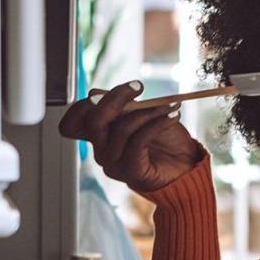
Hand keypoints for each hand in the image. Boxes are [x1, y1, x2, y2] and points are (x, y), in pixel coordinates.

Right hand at [57, 81, 205, 193]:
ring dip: (148, 111)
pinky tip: (172, 116)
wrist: (186, 165)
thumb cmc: (164, 140)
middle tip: (138, 87)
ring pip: (121, 129)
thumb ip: (120, 105)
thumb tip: (95, 93)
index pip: (74, 121)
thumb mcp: (141, 114)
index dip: (90, 102)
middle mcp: (101, 151)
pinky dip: (157, 124)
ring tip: (170, 106)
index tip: (127, 87)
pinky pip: (138, 141)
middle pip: (93, 121)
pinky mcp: (131, 172)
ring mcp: (114, 163)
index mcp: (99, 136)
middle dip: (116, 98)